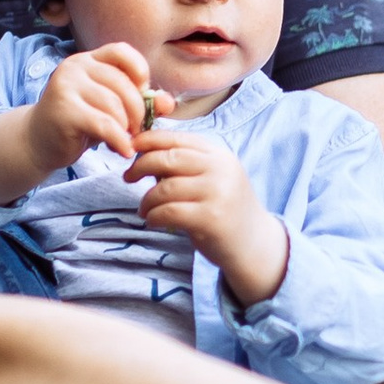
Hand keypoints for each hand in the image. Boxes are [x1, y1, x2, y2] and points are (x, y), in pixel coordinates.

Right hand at [30, 42, 154, 176]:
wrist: (38, 142)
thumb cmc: (79, 122)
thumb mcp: (111, 108)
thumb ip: (140, 102)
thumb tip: (168, 103)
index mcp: (88, 59)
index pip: (122, 52)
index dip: (140, 72)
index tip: (142, 95)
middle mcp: (74, 66)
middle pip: (122, 83)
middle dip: (137, 111)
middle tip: (137, 130)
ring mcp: (66, 86)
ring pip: (114, 105)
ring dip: (126, 128)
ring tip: (124, 141)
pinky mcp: (63, 111)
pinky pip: (103, 124)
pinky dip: (118, 140)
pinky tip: (123, 151)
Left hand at [123, 127, 287, 303]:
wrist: (254, 244)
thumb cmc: (225, 210)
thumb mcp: (212, 179)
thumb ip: (186, 165)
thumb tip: (144, 154)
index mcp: (218, 155)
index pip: (177, 138)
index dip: (149, 140)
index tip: (132, 146)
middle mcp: (220, 169)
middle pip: (168, 159)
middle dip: (141, 166)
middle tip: (128, 177)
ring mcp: (217, 193)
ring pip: (165, 188)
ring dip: (147, 199)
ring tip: (144, 209)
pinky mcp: (211, 218)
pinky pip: (169, 212)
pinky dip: (154, 216)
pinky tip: (153, 221)